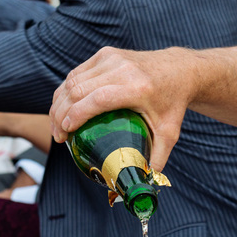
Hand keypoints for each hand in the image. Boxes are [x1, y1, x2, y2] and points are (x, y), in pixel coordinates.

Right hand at [49, 47, 191, 170]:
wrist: (180, 70)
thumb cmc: (173, 103)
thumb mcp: (170, 133)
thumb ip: (157, 159)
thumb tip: (143, 183)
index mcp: (137, 87)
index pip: (96, 100)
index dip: (75, 116)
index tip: (65, 133)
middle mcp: (122, 68)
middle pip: (78, 89)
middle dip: (60, 114)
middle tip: (58, 136)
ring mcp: (112, 58)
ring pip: (72, 79)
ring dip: (58, 102)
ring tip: (57, 125)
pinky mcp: (106, 54)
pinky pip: (77, 72)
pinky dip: (66, 90)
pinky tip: (64, 108)